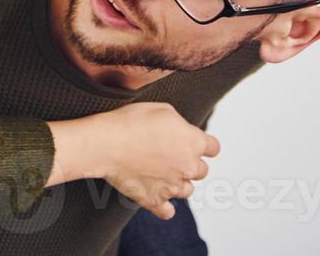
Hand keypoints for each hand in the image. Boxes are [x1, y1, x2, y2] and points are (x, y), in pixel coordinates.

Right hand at [48, 102, 219, 219]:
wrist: (105, 143)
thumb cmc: (130, 122)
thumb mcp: (161, 109)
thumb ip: (180, 123)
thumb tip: (183, 132)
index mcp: (193, 142)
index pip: (213, 147)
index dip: (203, 143)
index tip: (192, 142)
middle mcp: (188, 167)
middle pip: (202, 171)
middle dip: (189, 163)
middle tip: (169, 154)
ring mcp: (172, 186)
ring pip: (187, 190)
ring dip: (178, 183)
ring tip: (160, 172)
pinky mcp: (154, 200)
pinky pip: (167, 211)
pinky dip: (165, 207)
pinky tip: (159, 197)